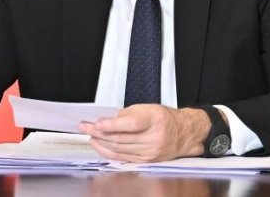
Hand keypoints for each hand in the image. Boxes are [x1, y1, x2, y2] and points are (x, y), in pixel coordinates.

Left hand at [78, 105, 209, 161]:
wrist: (183, 134)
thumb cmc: (165, 118)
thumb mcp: (147, 108)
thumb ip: (126, 114)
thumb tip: (106, 118)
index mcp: (155, 120)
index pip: (130, 124)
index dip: (112, 124)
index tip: (97, 123)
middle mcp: (154, 138)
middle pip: (121, 138)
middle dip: (99, 133)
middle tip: (85, 126)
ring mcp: (150, 152)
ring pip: (120, 149)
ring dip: (101, 143)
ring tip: (89, 135)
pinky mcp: (146, 161)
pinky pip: (123, 158)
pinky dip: (109, 152)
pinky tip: (100, 146)